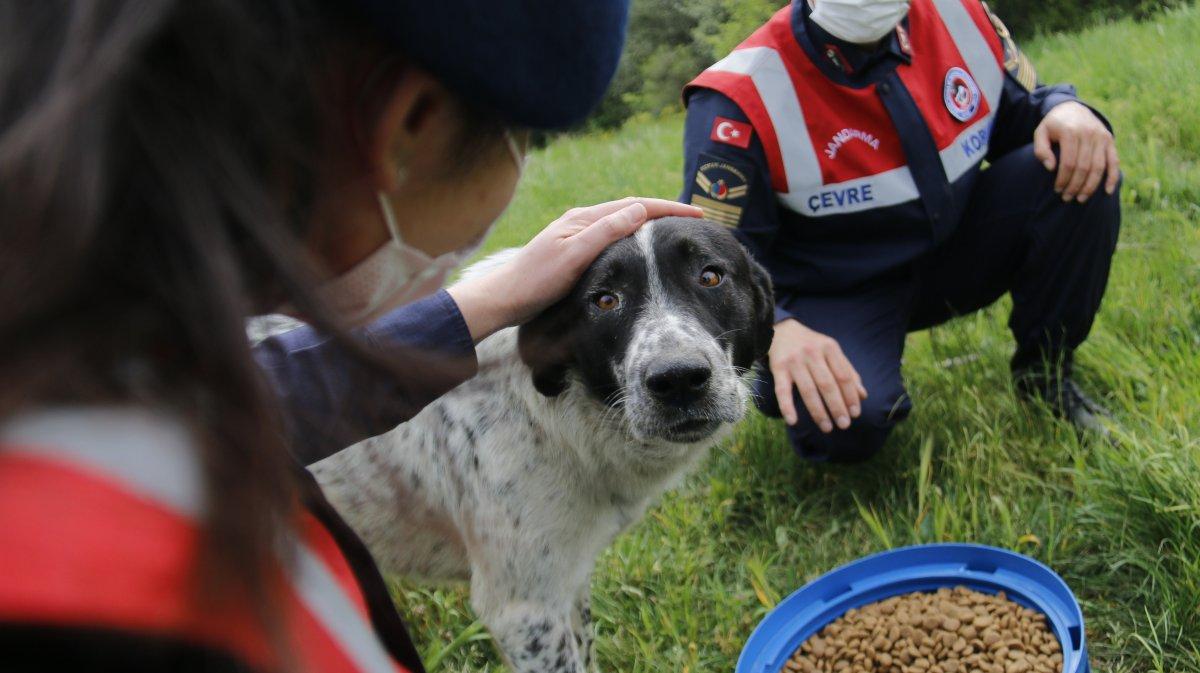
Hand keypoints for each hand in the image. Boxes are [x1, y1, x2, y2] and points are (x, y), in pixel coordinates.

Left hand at [448, 197, 702, 340]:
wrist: (503, 299)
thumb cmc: (535, 282)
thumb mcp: (573, 258)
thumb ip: (605, 233)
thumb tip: (639, 210)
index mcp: (584, 219)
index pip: (634, 206)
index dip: (668, 208)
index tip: (696, 213)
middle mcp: (581, 222)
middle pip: (631, 210)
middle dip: (664, 212)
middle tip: (694, 219)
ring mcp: (578, 237)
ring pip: (622, 224)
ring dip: (650, 224)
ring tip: (675, 230)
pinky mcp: (575, 252)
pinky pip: (613, 238)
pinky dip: (634, 238)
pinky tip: (640, 250)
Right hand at [768, 318, 866, 431]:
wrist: (782, 331)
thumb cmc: (812, 346)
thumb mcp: (832, 352)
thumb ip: (848, 371)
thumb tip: (863, 396)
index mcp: (829, 348)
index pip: (843, 376)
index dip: (851, 396)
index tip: (855, 414)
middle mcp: (812, 353)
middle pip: (827, 384)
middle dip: (837, 407)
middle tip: (844, 425)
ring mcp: (794, 361)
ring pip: (808, 390)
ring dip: (818, 412)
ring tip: (826, 428)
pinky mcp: (778, 368)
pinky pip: (782, 391)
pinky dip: (787, 407)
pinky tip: (793, 422)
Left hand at [1033, 101, 1119, 202]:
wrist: (1073, 108)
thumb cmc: (1053, 125)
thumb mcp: (1040, 133)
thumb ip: (1041, 150)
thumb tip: (1050, 168)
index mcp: (1070, 131)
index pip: (1068, 163)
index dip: (1063, 179)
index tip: (1057, 190)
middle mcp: (1089, 133)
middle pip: (1084, 167)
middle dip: (1075, 186)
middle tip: (1067, 198)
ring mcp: (1101, 137)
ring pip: (1098, 167)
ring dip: (1090, 186)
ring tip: (1080, 199)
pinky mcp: (1110, 140)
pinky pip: (1114, 161)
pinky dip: (1112, 177)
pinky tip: (1107, 191)